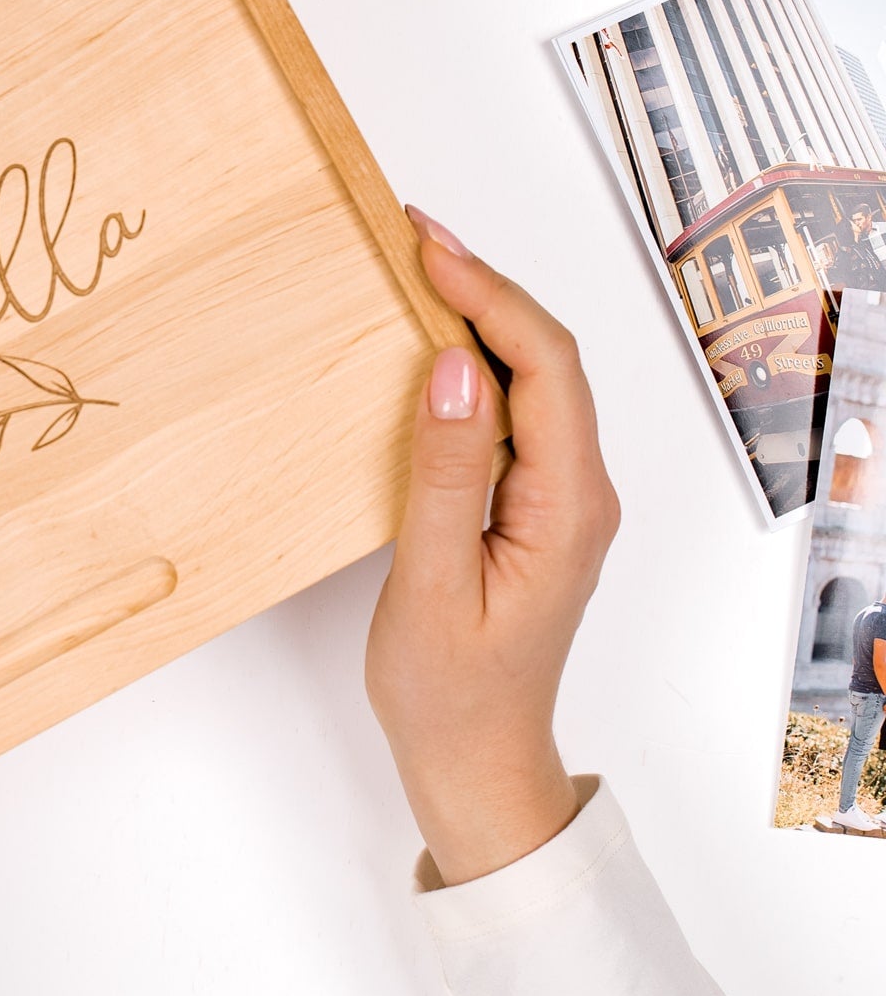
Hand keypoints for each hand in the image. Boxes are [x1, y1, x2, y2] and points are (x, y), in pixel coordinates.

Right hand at [364, 211, 619, 885]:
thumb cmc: (450, 693)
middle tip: (412, 233)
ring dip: (481, 316)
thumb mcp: (430, 584)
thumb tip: (457, 368)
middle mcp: (582, 493)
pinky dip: (475, 364)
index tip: (426, 246)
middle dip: (485, 285)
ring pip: (533, 379)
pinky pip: (515, 413)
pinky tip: (430, 346)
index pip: (545, 366)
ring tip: (417, 268)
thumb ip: (447, 473)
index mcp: (569, 507)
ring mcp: (562, 499)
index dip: (489, 293)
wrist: (476, 762)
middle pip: (548, 358)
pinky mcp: (533, 507)